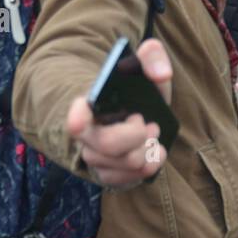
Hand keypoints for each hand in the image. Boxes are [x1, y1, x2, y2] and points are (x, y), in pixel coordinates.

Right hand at [67, 38, 172, 188]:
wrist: (126, 114)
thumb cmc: (131, 90)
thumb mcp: (143, 69)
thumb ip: (153, 58)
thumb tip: (162, 74)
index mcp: (88, 104)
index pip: (76, 114)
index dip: (77, 118)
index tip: (79, 122)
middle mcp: (86, 135)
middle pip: (109, 144)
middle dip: (137, 134)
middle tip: (148, 123)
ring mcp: (94, 158)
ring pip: (127, 163)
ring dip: (148, 148)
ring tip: (152, 133)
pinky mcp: (108, 176)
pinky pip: (131, 179)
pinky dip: (150, 165)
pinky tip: (154, 152)